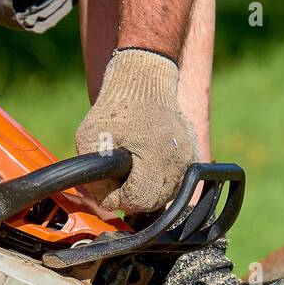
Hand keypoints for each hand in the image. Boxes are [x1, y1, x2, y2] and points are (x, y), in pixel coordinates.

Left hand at [74, 48, 198, 214]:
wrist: (145, 79)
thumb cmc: (115, 107)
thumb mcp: (88, 140)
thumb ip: (93, 178)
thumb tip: (105, 205)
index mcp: (157, 156)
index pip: (138, 201)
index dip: (117, 198)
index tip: (108, 184)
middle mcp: (180, 161)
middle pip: (153, 203)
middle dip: (132, 196)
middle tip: (117, 178)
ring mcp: (190, 159)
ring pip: (165, 196)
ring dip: (146, 190)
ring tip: (132, 168)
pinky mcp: (194, 157)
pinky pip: (175, 184)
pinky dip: (159, 181)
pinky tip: (146, 164)